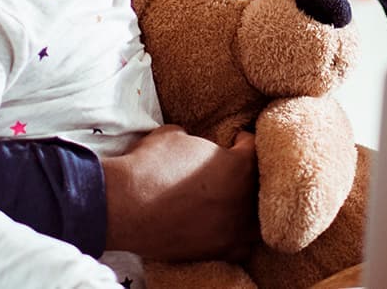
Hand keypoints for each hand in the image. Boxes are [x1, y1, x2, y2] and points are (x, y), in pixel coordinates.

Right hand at [103, 125, 258, 260]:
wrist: (124, 206)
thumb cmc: (149, 166)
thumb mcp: (173, 135)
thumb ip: (195, 138)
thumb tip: (192, 141)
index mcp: (239, 167)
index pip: (254, 147)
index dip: (243, 140)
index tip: (236, 139)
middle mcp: (244, 200)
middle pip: (262, 185)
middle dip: (249, 175)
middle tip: (234, 170)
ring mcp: (234, 229)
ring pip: (257, 220)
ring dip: (248, 208)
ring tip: (233, 200)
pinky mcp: (218, 251)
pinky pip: (240, 246)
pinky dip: (235, 236)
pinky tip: (222, 227)